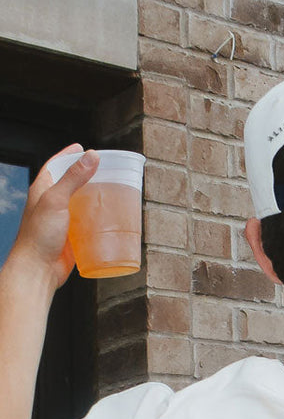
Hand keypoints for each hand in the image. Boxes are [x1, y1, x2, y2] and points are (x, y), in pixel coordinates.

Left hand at [7, 145, 98, 288]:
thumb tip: (92, 156)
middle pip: (70, 184)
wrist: (38, 270)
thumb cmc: (39, 236)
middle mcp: (51, 204)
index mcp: (42, 191)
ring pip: (80, 204)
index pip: (55, 166)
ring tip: (112, 192)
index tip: (82, 148)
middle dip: (86, 176)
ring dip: (94, 198)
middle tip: (105, 170)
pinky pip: (86, 223)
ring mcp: (61, 221)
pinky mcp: (71, 236)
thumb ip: (73, 178)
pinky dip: (97, 219)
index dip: (68, 155)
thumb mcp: (56, 200)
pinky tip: (109, 219)